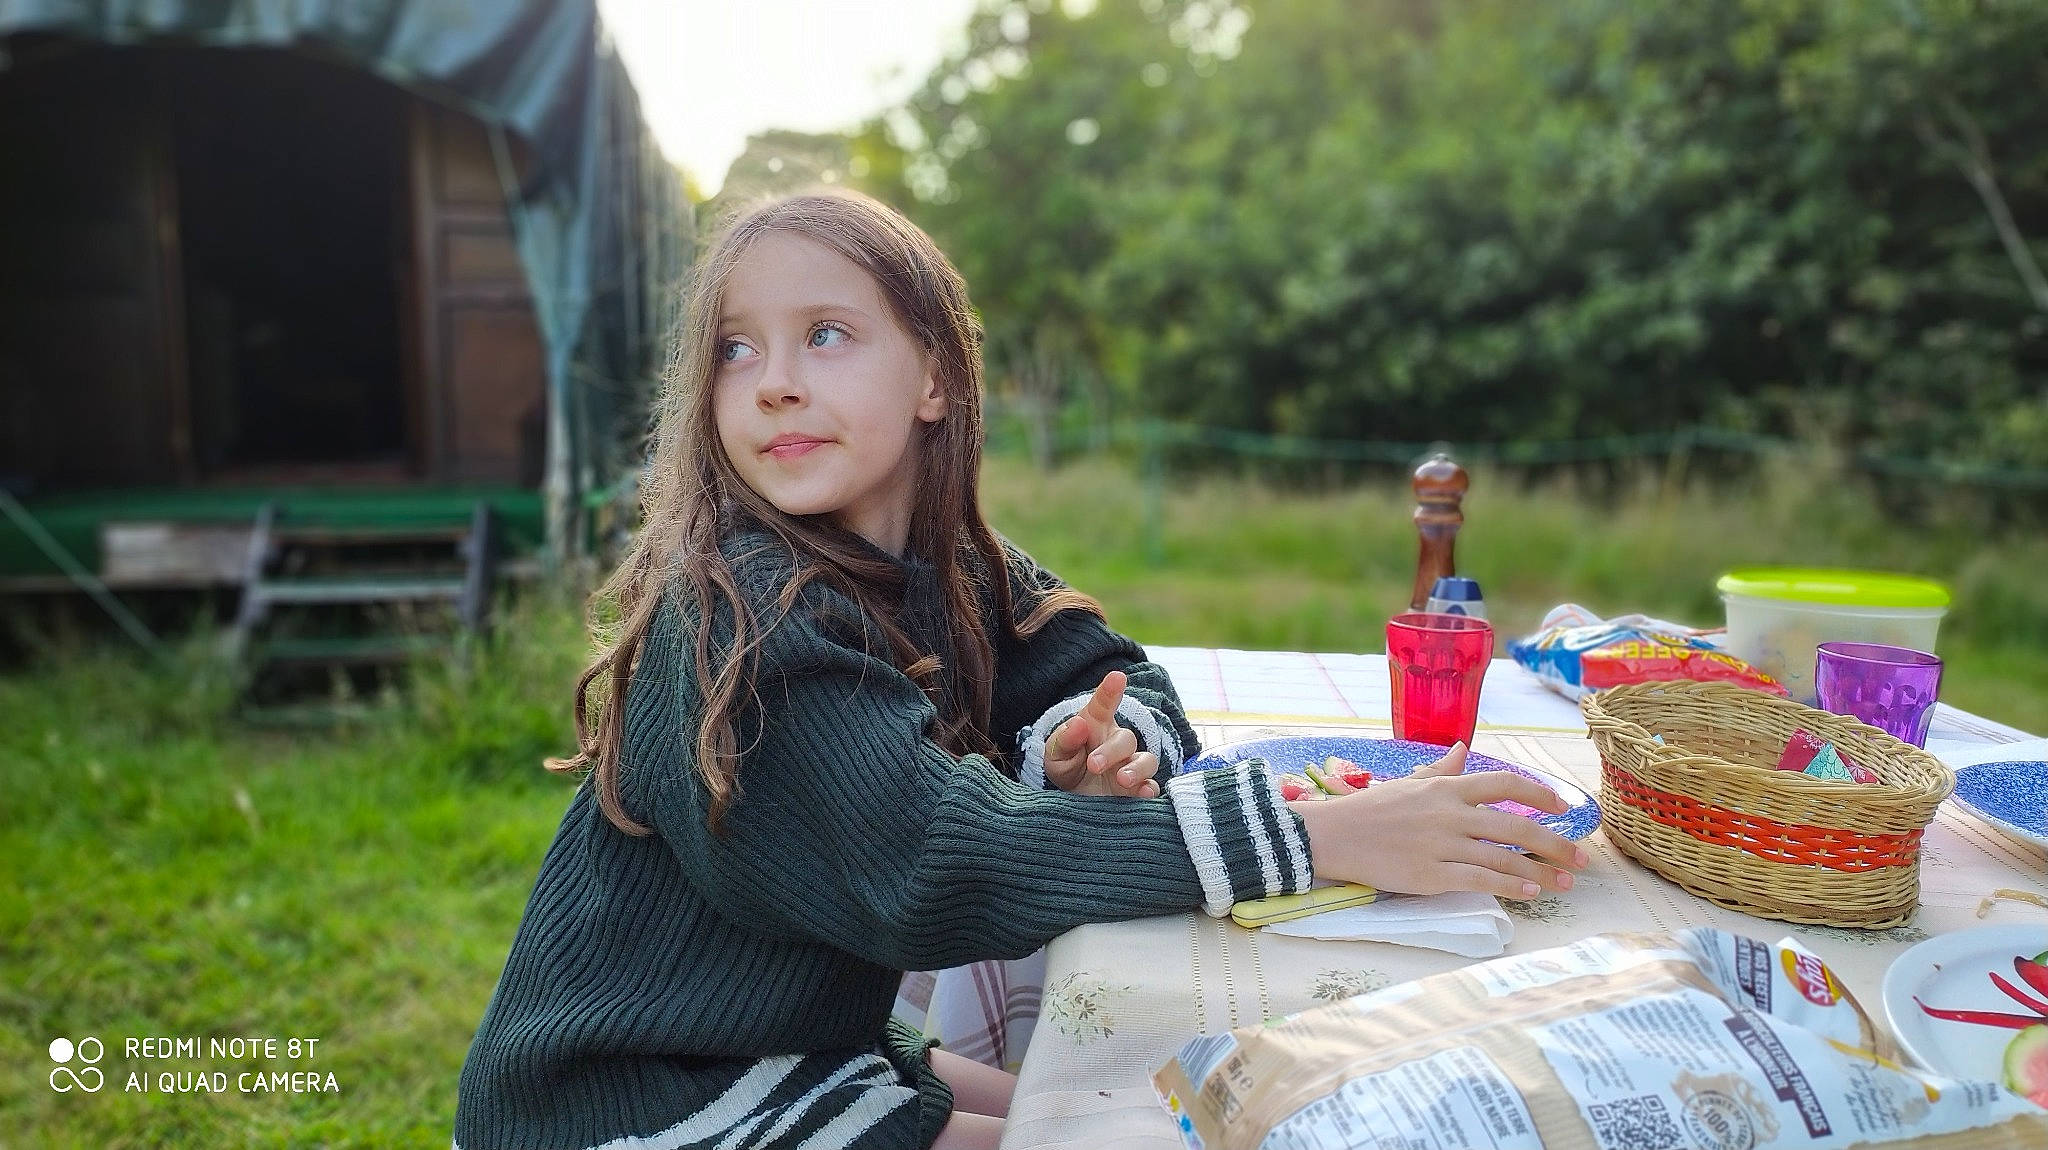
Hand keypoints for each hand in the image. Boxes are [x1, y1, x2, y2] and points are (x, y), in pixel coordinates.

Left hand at [1042, 671, 1159, 797]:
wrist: (1071, 800)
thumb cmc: (1066, 768)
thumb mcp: (1055, 755)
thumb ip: (1064, 741)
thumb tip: (1078, 724)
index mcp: (1096, 727)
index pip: (1103, 706)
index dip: (1110, 691)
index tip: (1117, 677)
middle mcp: (1117, 745)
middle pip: (1126, 739)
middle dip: (1111, 751)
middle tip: (1093, 765)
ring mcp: (1129, 766)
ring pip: (1147, 761)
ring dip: (1137, 769)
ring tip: (1122, 779)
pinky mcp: (1135, 791)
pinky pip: (1151, 787)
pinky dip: (1149, 790)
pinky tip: (1143, 793)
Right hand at [1289, 742, 1588, 898]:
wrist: (1332, 834)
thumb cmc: (1370, 808)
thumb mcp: (1409, 781)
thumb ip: (1441, 767)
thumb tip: (1463, 747)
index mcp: (1446, 788)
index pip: (1504, 784)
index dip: (1539, 795)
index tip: (1562, 808)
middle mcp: (1450, 813)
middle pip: (1516, 826)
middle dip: (1555, 844)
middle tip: (1580, 859)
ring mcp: (1441, 845)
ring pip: (1503, 858)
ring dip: (1541, 872)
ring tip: (1565, 883)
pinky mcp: (1430, 875)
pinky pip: (1480, 880)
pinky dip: (1510, 886)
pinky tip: (1532, 893)